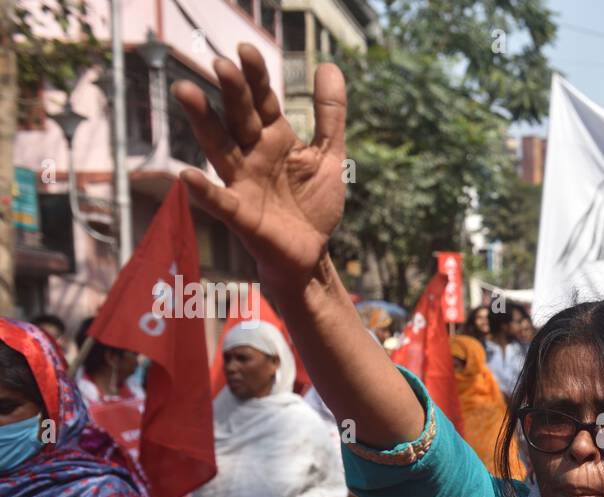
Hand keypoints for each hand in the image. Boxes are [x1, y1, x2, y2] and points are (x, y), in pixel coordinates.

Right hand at [172, 44, 346, 288]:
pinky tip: (186, 176)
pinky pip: (220, 201)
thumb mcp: (330, 154)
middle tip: (221, 64)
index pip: (262, 100)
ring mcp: (243, 183)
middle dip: (231, 92)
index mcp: (274, 138)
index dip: (255, 77)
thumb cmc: (314, 203)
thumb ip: (330, 114)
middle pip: (238, 117)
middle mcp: (252, 155)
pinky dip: (204, 191)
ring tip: (185, 92)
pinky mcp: (241, 215)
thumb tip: (328, 65)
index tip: (245, 49)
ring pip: (219, 148)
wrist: (312, 252)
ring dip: (203, 122)